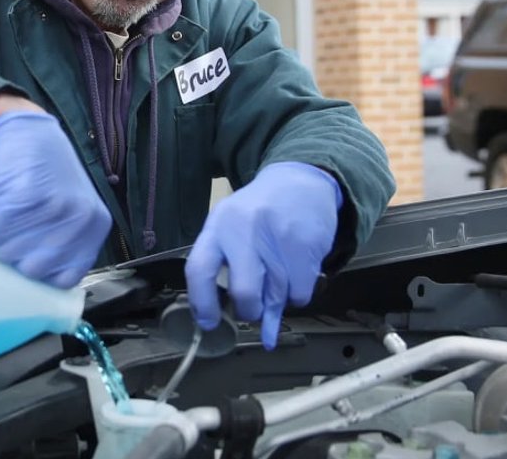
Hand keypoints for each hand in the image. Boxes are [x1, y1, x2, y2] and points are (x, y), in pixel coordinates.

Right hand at [0, 110, 110, 288]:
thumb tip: (38, 277)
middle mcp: (79, 218)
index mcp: (95, 226)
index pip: (66, 277)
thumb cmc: (44, 171)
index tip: (23, 260)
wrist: (24, 128)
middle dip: (12, 258)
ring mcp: (54, 207)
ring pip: (10, 253)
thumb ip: (64, 241)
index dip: (38, 274)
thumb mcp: (69, 206)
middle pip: (34, 269)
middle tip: (5, 238)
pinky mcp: (25, 197)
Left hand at [184, 162, 341, 348]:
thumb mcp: (232, 228)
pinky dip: (297, 294)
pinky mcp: (306, 245)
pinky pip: (300, 294)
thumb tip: (218, 321)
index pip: (200, 269)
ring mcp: (277, 237)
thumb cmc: (258, 212)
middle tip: (252, 310)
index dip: (202, 304)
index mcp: (218, 226)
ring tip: (277, 276)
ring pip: (276, 297)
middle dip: (248, 311)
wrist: (299, 182)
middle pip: (244, 293)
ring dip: (276, 301)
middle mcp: (245, 230)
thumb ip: (222, 267)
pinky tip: (295, 272)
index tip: (209, 323)